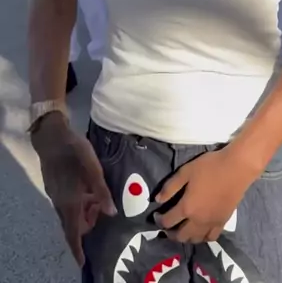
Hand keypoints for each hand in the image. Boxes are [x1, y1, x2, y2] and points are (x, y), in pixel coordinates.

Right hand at [32, 115, 116, 264]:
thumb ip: (102, 192)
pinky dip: (78, 204)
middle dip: (86, 226)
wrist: (52, 136)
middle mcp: (60, 203)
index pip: (73, 232)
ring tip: (98, 200)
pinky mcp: (54, 187)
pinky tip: (88, 191)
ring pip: (70, 213)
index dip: (78, 249)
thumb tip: (111, 214)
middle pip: (72, 224)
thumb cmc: (75, 151)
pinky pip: (67, 204)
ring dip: (83, 213)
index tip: (83, 262)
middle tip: (101, 215)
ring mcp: (55, 195)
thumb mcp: (93, 169)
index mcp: (70, 202)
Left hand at [154, 147, 256, 243]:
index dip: (159, 220)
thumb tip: (157, 200)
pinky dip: (202, 237)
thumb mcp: (186, 171)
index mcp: (186, 208)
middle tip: (167, 226)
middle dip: (170, 233)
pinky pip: (210, 237)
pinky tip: (200, 230)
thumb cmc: (210, 167)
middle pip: (180, 236)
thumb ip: (170, 186)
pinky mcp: (222, 223)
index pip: (168, 221)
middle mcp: (197, 221)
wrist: (236, 169)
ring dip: (185, 237)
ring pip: (195, 239)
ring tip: (182, 229)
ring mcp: (211, 224)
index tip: (156, 215)